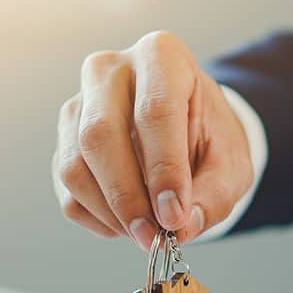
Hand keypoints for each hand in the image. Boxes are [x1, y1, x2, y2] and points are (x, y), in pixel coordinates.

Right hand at [52, 31, 252, 248]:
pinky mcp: (63, 144)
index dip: (164, 170)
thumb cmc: (208, 140)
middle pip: (99, 136)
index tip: (175, 216)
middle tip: (152, 235)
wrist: (186, 131)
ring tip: (144, 233)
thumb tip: (181, 228)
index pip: (153, 111)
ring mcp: (77, 107)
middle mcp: (108, 72)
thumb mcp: (229, 164)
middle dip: (126, 196)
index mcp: (160, 56)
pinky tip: (126, 223)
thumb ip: (213, 195)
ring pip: (75, 167)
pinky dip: (97, 219)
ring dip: (109, 213)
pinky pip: (67, 192)